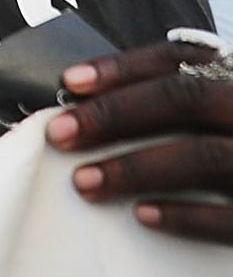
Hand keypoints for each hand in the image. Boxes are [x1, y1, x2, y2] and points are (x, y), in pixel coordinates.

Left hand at [48, 37, 232, 241]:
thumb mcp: (228, 108)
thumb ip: (193, 101)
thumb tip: (98, 102)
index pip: (181, 60)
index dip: (123, 67)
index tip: (70, 82)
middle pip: (185, 99)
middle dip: (115, 114)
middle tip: (60, 133)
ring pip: (205, 155)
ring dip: (137, 167)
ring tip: (84, 181)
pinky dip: (189, 216)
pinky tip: (145, 216)